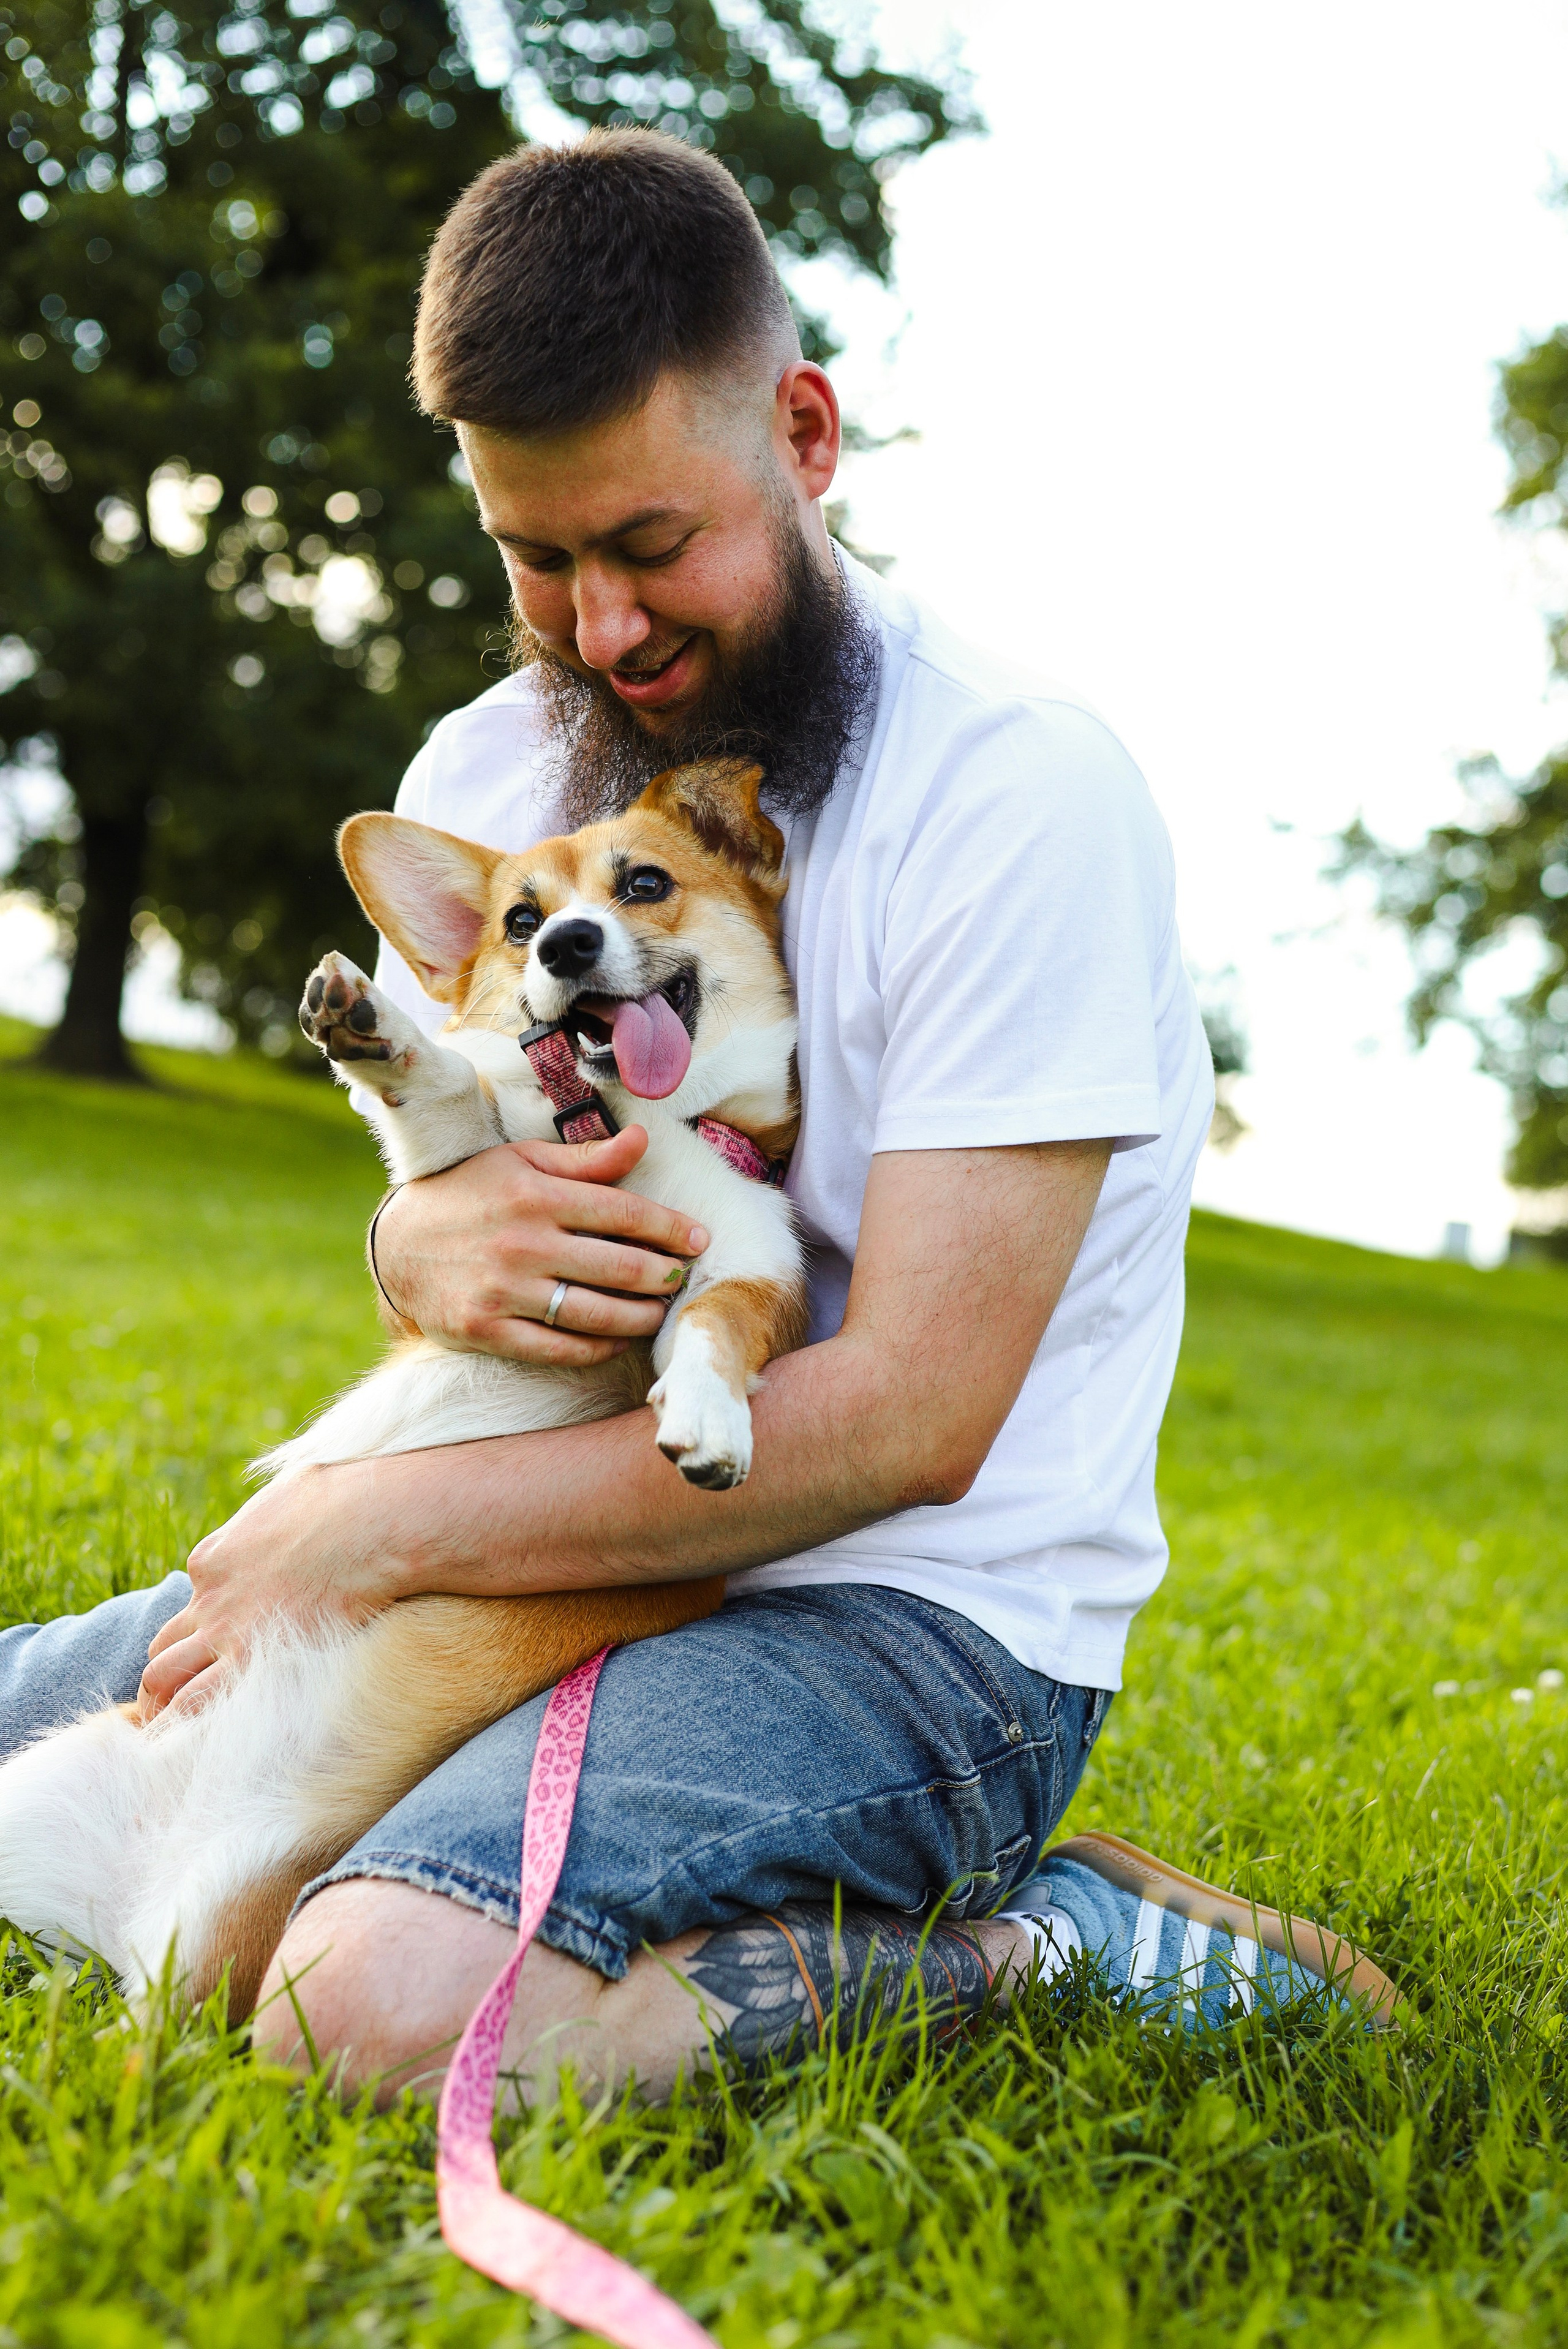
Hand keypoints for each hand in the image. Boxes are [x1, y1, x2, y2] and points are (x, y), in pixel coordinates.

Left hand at [138, 1461, 392, 1717]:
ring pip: (164, 1678)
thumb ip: (276, 1513)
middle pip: (165, 1646)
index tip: (218, 1642)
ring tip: (168, 1732)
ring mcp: (225, 1633)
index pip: (192, 1601)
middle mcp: (208, 1599)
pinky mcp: (252, 1661)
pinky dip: (183, 1723)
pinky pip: (195, 1703)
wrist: (369, 1524)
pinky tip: (189, 1741)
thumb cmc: (343, 1499)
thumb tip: (295, 1503)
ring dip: (161, 1705)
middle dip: (163, 1674)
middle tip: (171, 1701)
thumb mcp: (290, 1491)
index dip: (202, 1623)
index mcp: (214, 1559)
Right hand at [374, 1127, 708, 1365]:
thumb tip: (643, 1140)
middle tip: (685, 1279)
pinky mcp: (486, 1330)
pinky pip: (557, 1348)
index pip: (622, 1211)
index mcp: (535, 1195)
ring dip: (640, 1316)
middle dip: (664, 1276)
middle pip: (618, 1266)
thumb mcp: (521, 1162)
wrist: (394, 1243)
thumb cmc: (468, 1193)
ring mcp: (502, 1290)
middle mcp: (522, 1242)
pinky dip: (596, 1347)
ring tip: (660, 1311)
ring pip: (595, 1313)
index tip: (699, 1239)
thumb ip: (585, 1159)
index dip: (669, 1227)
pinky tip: (617, 1339)